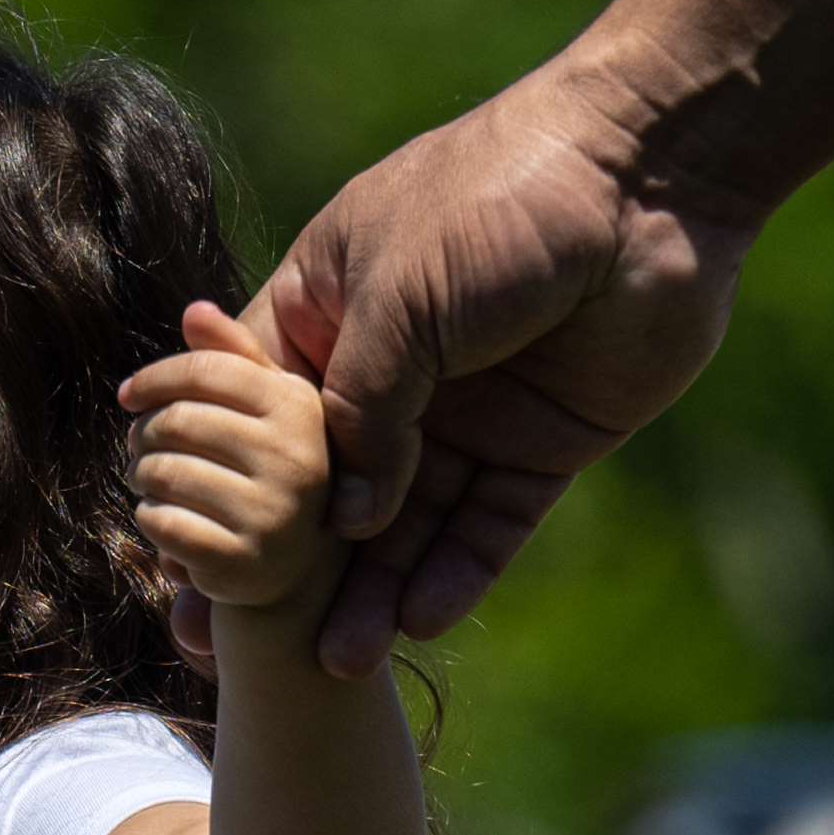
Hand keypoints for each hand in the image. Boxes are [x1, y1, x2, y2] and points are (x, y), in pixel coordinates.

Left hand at [121, 301, 356, 629]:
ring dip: (141, 477)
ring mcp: (274, 513)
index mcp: (302, 408)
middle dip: (143, 434)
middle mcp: (298, 458)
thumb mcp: (265, 411)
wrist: (291, 574)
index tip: (129, 395)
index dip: (155, 378)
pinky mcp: (241, 561)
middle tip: (138, 449)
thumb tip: (195, 310)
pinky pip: (159, 522)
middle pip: (177, 420)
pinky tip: (162, 520)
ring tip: (152, 483)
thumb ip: (234, 358)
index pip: (207, 369)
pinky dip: (148, 518)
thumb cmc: (269, 475)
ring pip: (161, 471)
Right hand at [255, 48, 761, 675]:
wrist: (652, 174)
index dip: (216, 494)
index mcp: (329, 316)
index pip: (252, 420)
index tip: (180, 567)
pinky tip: (421, 622)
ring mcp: (466, 415)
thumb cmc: (497, 204)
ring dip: (373, 591)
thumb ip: (360, 414)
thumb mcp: (395, 301)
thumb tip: (347, 519)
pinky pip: (488, 526)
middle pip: (323, 493)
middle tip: (246, 652)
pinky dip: (456, 574)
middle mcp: (390, 373)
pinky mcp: (540, 446)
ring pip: (405, 525)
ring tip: (341, 660)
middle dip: (288, 572)